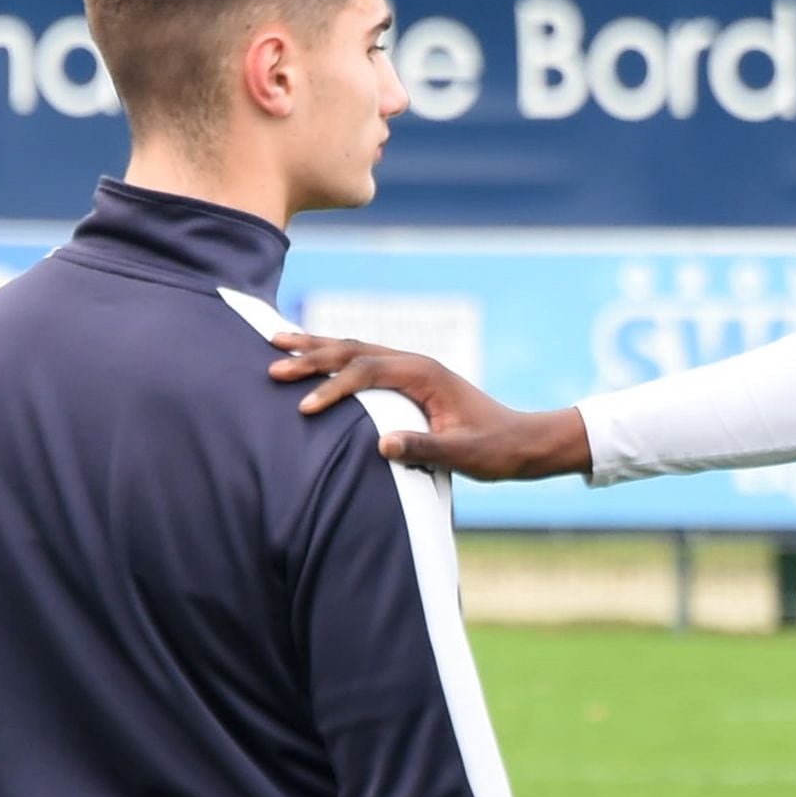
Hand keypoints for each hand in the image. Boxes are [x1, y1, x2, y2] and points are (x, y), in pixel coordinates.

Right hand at [267, 331, 593, 481]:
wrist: (523, 440)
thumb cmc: (496, 449)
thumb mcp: (463, 454)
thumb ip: (424, 448)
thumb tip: (382, 445)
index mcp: (425, 375)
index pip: (366, 371)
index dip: (333, 387)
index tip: (305, 407)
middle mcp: (416, 363)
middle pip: (353, 349)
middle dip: (311, 354)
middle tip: (272, 360)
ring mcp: (413, 368)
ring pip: (356, 348)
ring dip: (317, 346)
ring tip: (279, 342)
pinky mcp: (411, 378)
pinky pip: (365, 360)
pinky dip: (336, 356)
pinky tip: (317, 357)